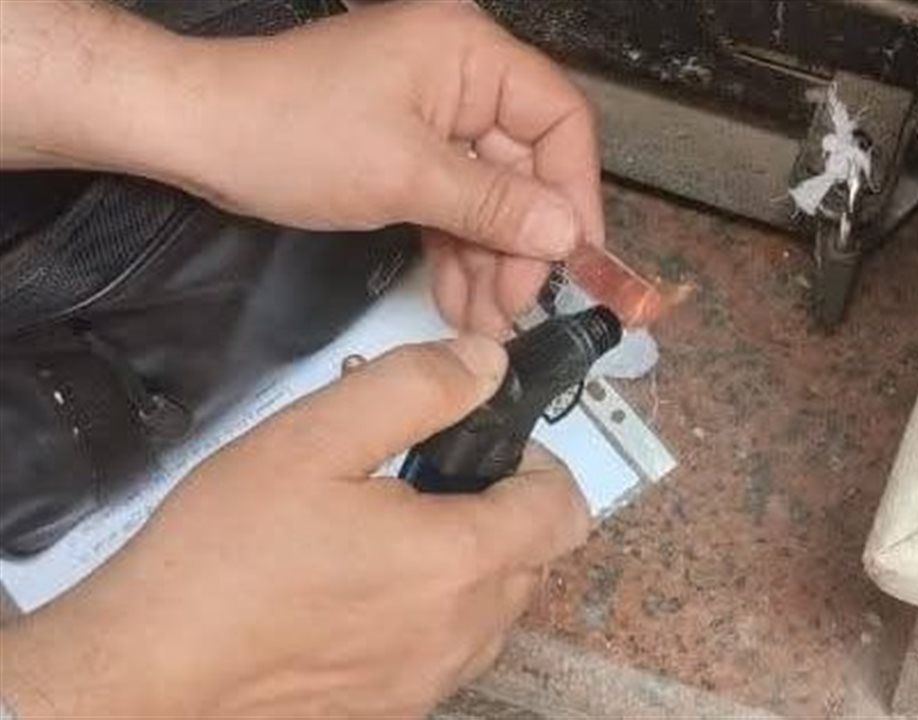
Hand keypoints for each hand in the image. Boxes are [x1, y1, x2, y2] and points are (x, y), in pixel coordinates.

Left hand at [0, 1, 604, 335]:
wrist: (192, 133)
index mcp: (470, 54)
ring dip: (490, 260)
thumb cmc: (289, 133)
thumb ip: (494, 206)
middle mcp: (462, 78)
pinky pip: (452, 202)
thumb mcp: (404, 175)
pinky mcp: (406, 150)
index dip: (576, 195)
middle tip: (516, 310)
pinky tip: (458, 300)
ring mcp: (433, 115)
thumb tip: (566, 236)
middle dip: (522, 244)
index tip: (576, 263)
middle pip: (525, 168)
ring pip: (490, 195)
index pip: (558, 121)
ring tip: (486, 322)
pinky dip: (456, 249)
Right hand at [0, 337, 589, 715]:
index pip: (565, 510)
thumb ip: (415, 390)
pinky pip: (448, 650)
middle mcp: (460, 631)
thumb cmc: (222, 559)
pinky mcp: (395, 707)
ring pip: (493, 606)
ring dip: (465, 563)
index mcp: (457, 560)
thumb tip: (485, 364)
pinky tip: (360, 588)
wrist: (149, 672)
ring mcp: (430, 679)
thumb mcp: (315, 439)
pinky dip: (430, 612)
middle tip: (420, 480)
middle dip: (497, 508)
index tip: (487, 446)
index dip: (540, 465)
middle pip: (533, 558)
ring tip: (382, 532)